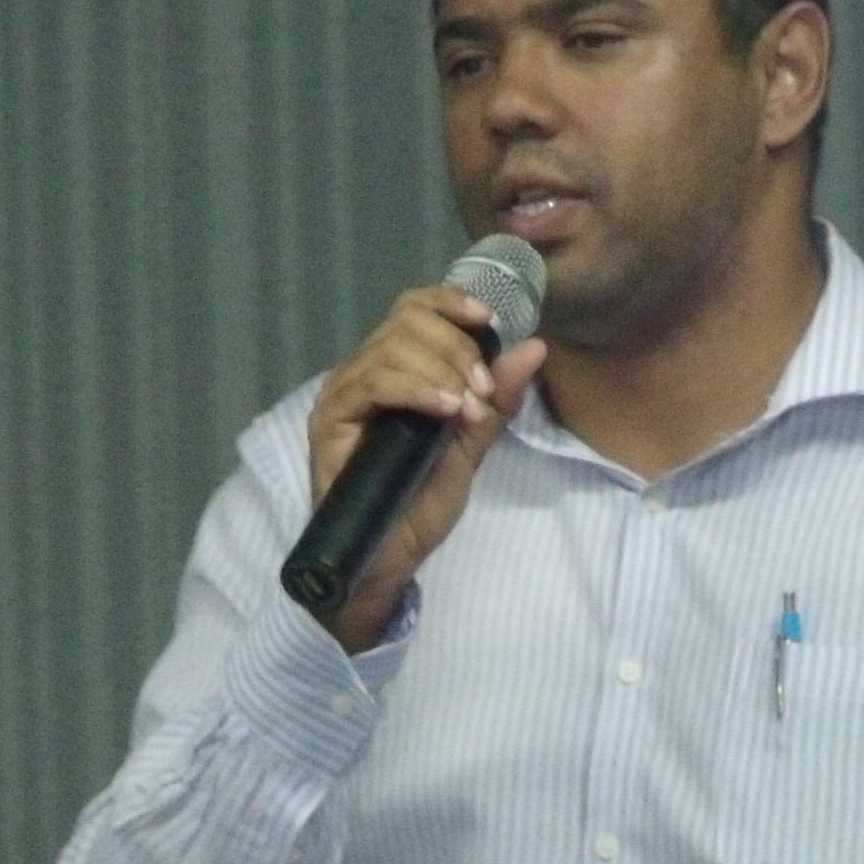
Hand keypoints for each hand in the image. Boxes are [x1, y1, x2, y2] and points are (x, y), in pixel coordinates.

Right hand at [303, 286, 548, 650]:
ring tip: (466, 409)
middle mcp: (361, 372)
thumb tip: (534, 346)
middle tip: (482, 391)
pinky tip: (445, 411)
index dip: (452, 303)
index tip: (491, 322)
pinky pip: (374, 382)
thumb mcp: (469, 444)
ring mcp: (342, 394)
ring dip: (442, 370)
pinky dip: (417, 390)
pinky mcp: (330, 420)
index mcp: (391, 370)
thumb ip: (495, 399)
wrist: (388, 560)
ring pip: (393, 346)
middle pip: (407, 319)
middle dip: (457, 347)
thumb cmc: (418, 505)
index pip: (415, 308)